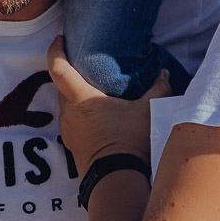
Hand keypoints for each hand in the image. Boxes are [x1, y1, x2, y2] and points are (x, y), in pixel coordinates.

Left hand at [45, 37, 170, 169]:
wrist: (117, 180)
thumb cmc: (129, 142)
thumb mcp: (148, 111)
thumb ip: (157, 89)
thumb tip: (164, 74)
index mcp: (81, 99)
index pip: (58, 68)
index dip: (55, 51)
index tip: (59, 39)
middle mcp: (69, 113)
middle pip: (62, 87)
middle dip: (71, 75)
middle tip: (87, 67)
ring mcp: (69, 132)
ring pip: (68, 107)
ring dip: (78, 99)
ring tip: (97, 94)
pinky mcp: (74, 147)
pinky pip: (74, 124)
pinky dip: (83, 117)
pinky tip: (101, 119)